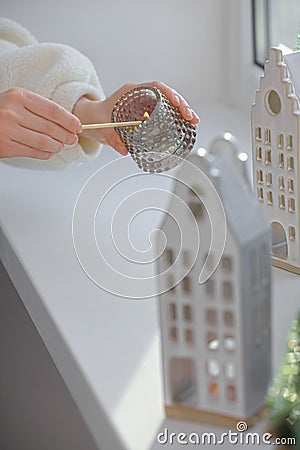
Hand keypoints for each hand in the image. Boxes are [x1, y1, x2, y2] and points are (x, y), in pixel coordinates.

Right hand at [0, 88, 81, 159]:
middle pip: (50, 128)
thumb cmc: (0, 112)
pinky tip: (49, 152)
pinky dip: (45, 153)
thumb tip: (66, 122)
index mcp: (18, 96)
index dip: (69, 120)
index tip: (77, 126)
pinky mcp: (6, 147)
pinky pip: (33, 152)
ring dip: (57, 146)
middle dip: (66, 135)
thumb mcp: (16, 101)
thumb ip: (38, 109)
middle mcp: (13, 112)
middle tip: (73, 139)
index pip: (53, 110)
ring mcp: (8, 130)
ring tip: (62, 146)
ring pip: (44, 142)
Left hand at [73, 81, 199, 154]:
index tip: (177, 102)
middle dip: (182, 105)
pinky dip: (176, 119)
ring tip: (194, 122)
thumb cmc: (98, 118)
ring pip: (169, 104)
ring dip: (183, 112)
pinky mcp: (148, 114)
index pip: (155, 87)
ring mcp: (146, 104)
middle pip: (167, 95)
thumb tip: (124, 149)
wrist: (93, 119)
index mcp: (131, 93)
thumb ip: (112, 139)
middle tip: (191, 117)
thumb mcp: (103, 129)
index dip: (168, 93)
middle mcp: (141, 96)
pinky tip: (186, 126)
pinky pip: (165, 113)